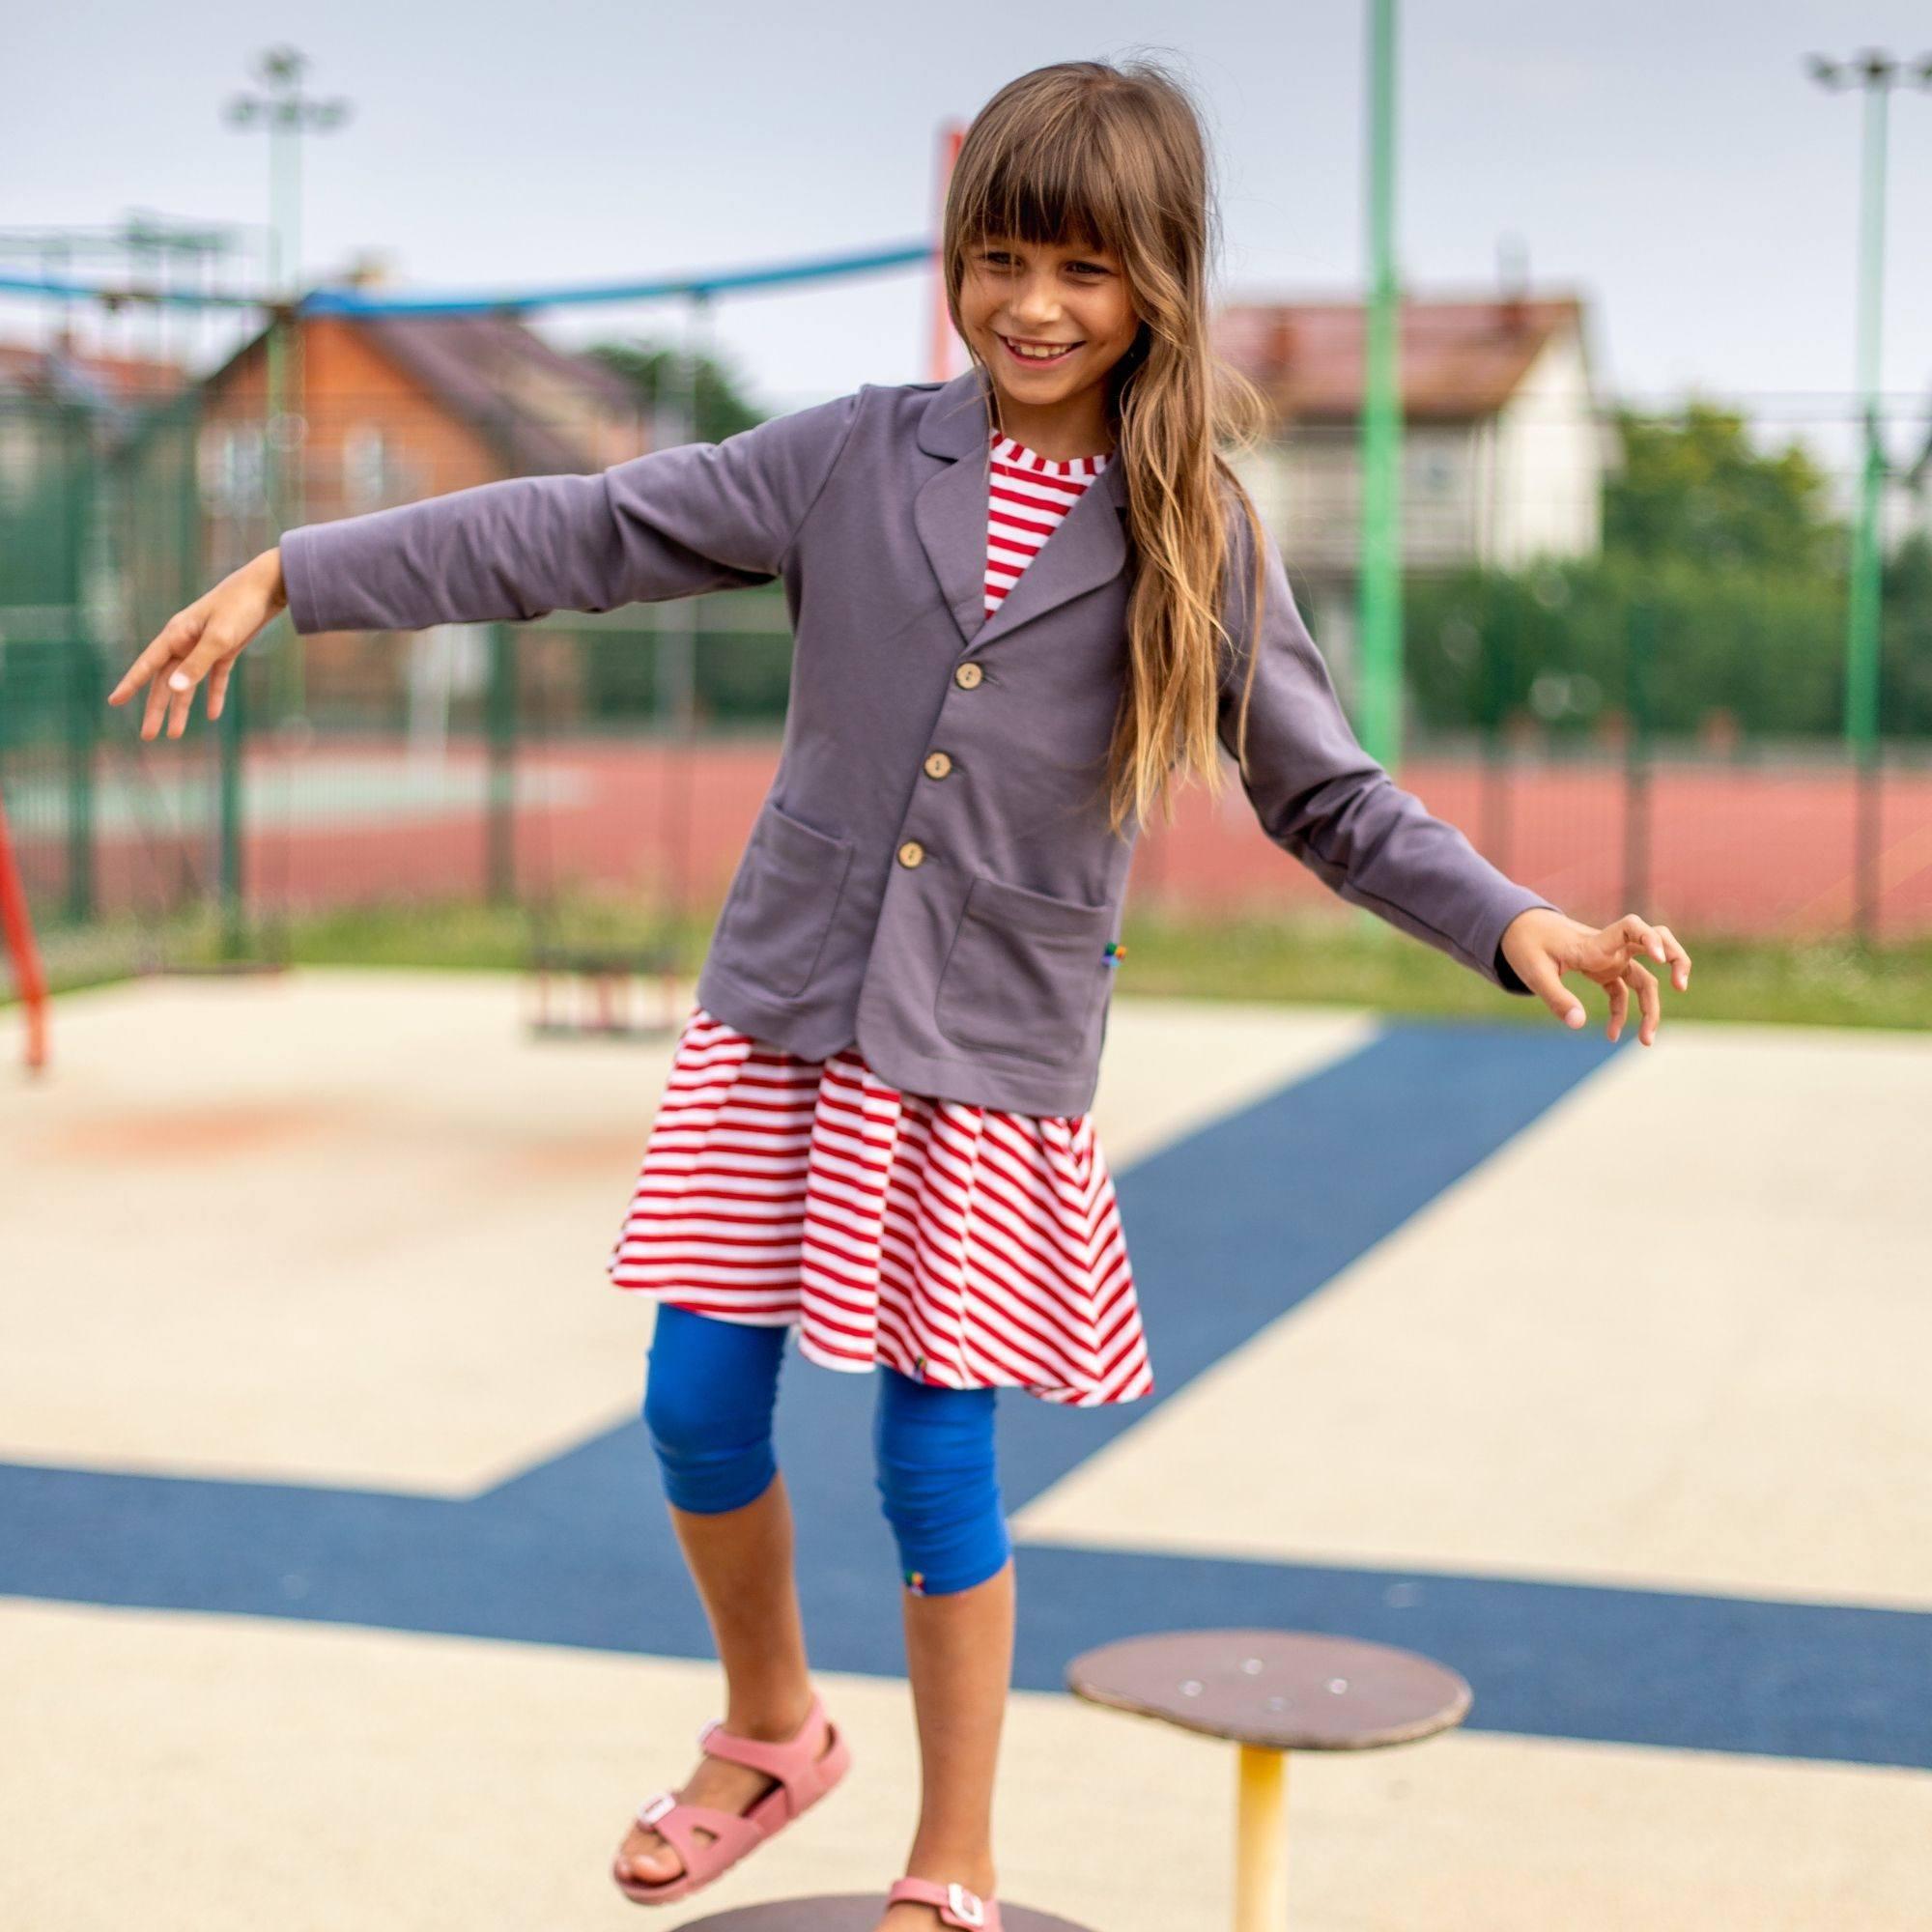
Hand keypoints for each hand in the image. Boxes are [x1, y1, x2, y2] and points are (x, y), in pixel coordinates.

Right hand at [107, 546, 287, 739]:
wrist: (268, 587)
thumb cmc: (240, 607)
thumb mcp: (219, 638)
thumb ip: (197, 664)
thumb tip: (175, 689)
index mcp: (176, 635)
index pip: (147, 665)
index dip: (131, 684)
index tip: (114, 701)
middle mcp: (185, 641)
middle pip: (166, 681)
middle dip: (157, 709)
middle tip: (148, 736)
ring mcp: (205, 646)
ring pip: (188, 683)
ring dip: (182, 708)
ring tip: (175, 735)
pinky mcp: (226, 649)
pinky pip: (215, 677)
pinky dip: (214, 695)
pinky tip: (213, 715)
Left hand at [1500, 907, 1690, 1046]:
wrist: (1518, 928)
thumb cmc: (1526, 945)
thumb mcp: (1534, 973)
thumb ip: (1557, 998)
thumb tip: (1579, 1025)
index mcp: (1594, 943)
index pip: (1632, 927)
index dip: (1651, 938)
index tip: (1659, 958)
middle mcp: (1609, 948)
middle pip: (1658, 944)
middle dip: (1677, 961)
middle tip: (1680, 986)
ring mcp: (1609, 959)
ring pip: (1644, 979)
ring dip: (1650, 1007)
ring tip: (1646, 1041)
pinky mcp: (1603, 970)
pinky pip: (1622, 992)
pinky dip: (1621, 1014)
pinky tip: (1611, 1035)